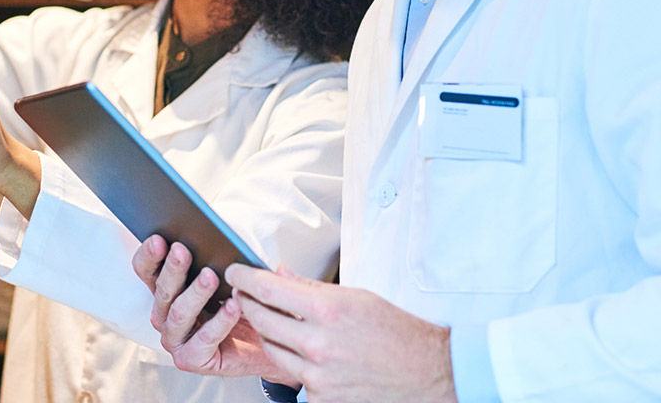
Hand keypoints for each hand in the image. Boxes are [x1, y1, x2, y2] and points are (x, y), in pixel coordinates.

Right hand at [130, 236, 292, 382]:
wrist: (267, 341)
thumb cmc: (245, 306)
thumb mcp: (232, 276)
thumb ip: (226, 259)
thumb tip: (226, 243)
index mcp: (168, 291)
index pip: (147, 270)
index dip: (149, 256)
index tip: (159, 239)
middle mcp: (165, 316)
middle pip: (162, 290)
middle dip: (172, 269)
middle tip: (183, 250)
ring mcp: (176, 339)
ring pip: (179, 314)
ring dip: (195, 293)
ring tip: (211, 276)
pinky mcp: (192, 359)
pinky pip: (204, 339)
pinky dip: (219, 321)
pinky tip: (233, 306)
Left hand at [226, 264, 457, 402]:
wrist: (425, 373)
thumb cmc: (396, 332)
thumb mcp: (355, 297)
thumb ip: (311, 288)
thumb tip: (280, 273)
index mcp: (328, 311)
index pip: (269, 289)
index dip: (245, 277)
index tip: (235, 271)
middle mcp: (318, 345)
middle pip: (262, 319)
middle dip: (248, 303)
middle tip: (245, 293)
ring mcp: (317, 376)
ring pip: (272, 348)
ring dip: (268, 332)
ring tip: (275, 320)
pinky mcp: (320, 398)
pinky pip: (292, 375)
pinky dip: (294, 361)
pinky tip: (306, 351)